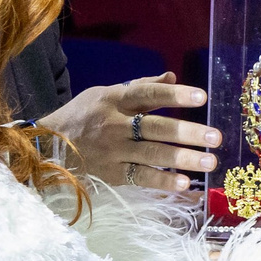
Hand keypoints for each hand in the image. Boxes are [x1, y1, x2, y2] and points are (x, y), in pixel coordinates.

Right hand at [41, 75, 219, 189]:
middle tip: (215, 137)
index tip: (201, 97)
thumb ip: (140, 87)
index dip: (174, 95)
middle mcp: (114, 125)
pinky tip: (185, 184)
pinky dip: (163, 182)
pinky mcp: (112, 174)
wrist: (46, 148)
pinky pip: (141, 178)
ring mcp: (113, 151)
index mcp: (113, 100)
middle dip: (187, 132)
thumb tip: (172, 77)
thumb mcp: (103, 94)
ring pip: (152, 155)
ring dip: (183, 159)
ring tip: (209, 162)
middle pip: (155, 127)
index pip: (147, 94)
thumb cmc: (81, 117)